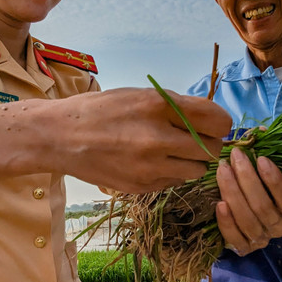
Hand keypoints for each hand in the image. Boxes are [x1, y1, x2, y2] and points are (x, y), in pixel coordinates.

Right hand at [51, 88, 231, 193]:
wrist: (60, 137)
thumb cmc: (102, 110)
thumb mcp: (139, 95)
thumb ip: (176, 106)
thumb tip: (212, 119)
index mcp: (158, 105)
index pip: (217, 120)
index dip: (221, 123)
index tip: (214, 125)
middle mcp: (157, 137)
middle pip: (212, 149)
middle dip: (209, 144)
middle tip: (195, 139)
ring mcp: (149, 166)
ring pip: (197, 170)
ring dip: (192, 161)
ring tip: (173, 151)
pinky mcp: (141, 186)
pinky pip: (175, 182)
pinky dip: (171, 172)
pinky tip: (152, 161)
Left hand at [214, 149, 281, 255]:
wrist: (255, 219)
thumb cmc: (266, 187)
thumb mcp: (272, 171)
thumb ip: (269, 154)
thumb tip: (259, 132)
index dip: (275, 181)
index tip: (260, 158)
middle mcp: (279, 227)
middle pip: (263, 207)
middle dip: (247, 178)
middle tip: (235, 156)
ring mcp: (261, 238)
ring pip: (247, 219)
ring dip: (233, 192)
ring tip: (222, 169)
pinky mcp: (244, 247)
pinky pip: (235, 238)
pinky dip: (226, 222)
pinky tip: (219, 203)